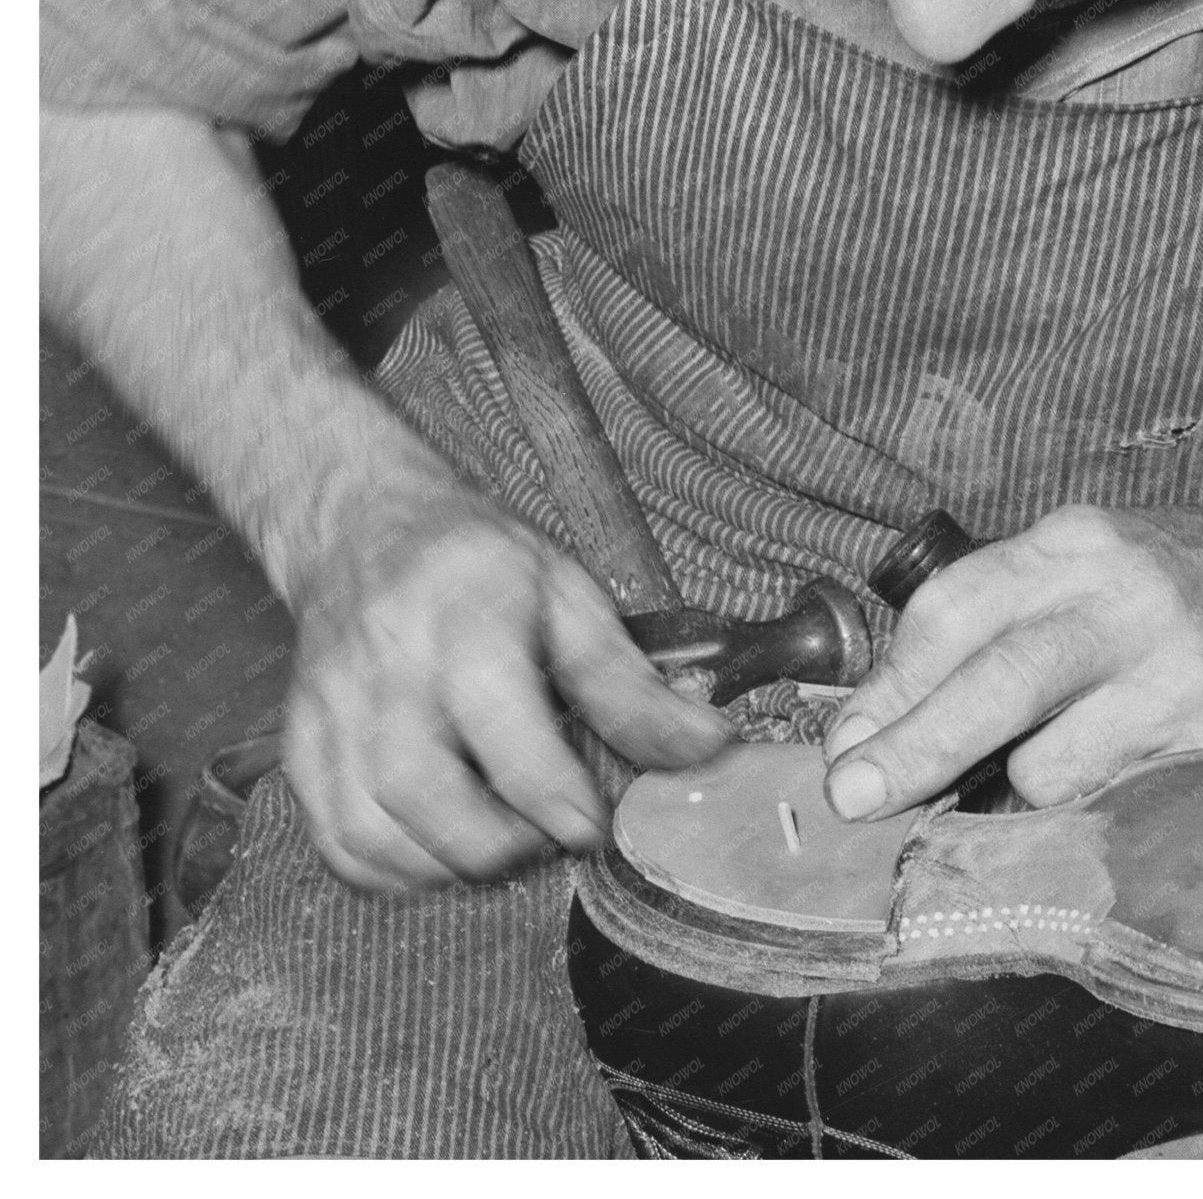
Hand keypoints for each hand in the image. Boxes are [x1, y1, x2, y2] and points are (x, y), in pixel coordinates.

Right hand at [284, 463, 729, 891]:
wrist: (362, 527)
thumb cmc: (479, 562)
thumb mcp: (570, 595)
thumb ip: (632, 683)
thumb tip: (709, 746)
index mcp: (466, 617)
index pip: (504, 731)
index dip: (557, 799)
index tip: (595, 826)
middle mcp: (387, 667)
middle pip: (423, 795)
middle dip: (497, 846)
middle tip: (548, 839)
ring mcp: (331, 710)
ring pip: (371, 831)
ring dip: (445, 866)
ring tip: (502, 844)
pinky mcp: (298, 744)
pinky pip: (335, 839)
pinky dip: (391, 870)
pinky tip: (441, 850)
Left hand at [822, 503, 1202, 819]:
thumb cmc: (1139, 590)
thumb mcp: (1059, 566)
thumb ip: (972, 628)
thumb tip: (866, 733)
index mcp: (1075, 544)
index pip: (960, 609)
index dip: (893, 686)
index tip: (846, 746)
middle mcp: (1132, 601)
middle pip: (1005, 681)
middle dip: (918, 748)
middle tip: (854, 797)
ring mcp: (1185, 677)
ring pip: (1052, 770)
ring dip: (1019, 789)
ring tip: (1056, 755)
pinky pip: (1111, 812)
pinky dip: (1083, 815)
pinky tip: (1100, 783)